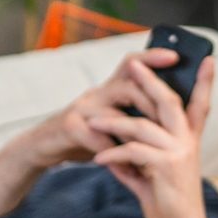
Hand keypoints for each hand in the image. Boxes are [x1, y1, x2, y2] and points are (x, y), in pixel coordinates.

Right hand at [0, 49, 200, 217]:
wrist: (41, 149)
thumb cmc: (82, 136)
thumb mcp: (109, 121)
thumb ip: (132, 114)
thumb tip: (170, 111)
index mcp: (109, 90)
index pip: (132, 64)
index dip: (153, 57)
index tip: (176, 55)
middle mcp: (96, 94)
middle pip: (128, 85)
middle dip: (153, 100)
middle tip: (172, 118)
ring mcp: (81, 109)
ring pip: (115, 113)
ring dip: (135, 131)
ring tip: (151, 144)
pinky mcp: (69, 127)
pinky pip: (97, 136)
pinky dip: (113, 151)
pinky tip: (124, 162)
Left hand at [88, 54, 216, 217]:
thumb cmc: (167, 206)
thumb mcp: (151, 176)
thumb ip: (135, 161)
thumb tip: (111, 150)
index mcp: (189, 141)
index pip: (200, 105)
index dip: (205, 82)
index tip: (208, 59)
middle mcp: (188, 142)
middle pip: (168, 101)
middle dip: (149, 81)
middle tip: (132, 65)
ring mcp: (179, 152)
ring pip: (141, 125)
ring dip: (112, 123)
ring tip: (91, 122)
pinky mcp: (167, 166)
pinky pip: (133, 151)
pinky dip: (112, 154)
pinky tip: (98, 159)